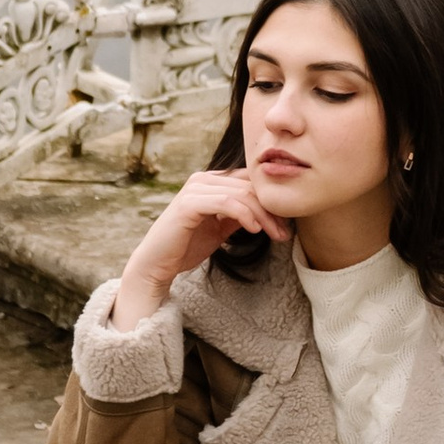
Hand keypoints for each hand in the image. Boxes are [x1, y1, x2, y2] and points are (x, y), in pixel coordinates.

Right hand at [106, 167, 288, 327]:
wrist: (157, 264)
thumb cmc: (187, 246)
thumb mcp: (221, 228)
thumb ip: (240, 215)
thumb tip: (269, 211)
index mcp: (210, 182)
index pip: (250, 182)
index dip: (271, 202)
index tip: (286, 225)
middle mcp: (202, 179)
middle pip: (249, 187)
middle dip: (272, 211)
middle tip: (285, 234)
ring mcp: (194, 189)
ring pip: (241, 194)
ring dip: (263, 215)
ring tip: (275, 234)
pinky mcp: (189, 203)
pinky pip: (226, 202)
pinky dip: (244, 214)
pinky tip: (254, 229)